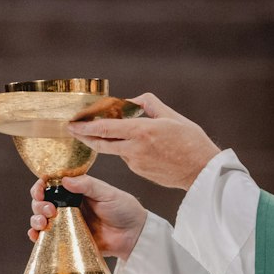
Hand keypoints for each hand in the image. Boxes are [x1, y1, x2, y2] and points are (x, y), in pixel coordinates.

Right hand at [29, 175, 147, 260]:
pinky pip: (47, 238)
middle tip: (48, 210)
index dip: (41, 186)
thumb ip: (88, 185)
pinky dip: (37, 236)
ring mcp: (66, 224)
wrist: (134, 235)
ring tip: (44, 222)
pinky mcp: (68, 240)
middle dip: (38, 204)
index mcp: (76, 191)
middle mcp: (68, 206)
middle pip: (42, 202)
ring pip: (41, 220)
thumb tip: (64, 180)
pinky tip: (36, 235)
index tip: (40, 190)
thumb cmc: (124, 209)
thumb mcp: (107, 193)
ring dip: (35, 219)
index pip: (51, 185)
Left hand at [67, 94, 220, 190]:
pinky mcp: (140, 172)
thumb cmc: (191, 142)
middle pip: (101, 143)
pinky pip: (128, 157)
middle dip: (84, 136)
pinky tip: (140, 146)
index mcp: (141, 131)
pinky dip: (127, 149)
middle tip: (72, 129)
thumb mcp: (172, 116)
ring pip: (116, 149)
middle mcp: (134, 149)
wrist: (201, 172)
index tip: (72, 123)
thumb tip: (131, 100)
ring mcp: (136, 163)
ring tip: (111, 130)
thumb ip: (149, 104)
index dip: (85, 126)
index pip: (104, 129)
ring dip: (110, 141)